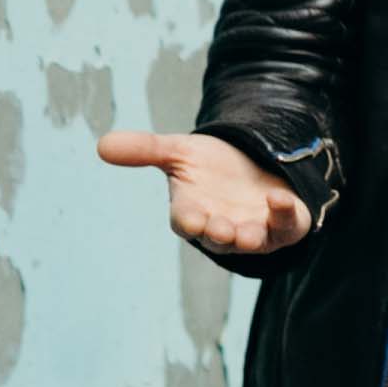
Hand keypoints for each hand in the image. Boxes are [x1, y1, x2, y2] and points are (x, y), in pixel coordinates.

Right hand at [96, 130, 312, 256]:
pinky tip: (278, 198)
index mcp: (194, 213)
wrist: (256, 166)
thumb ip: (144, 150)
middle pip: (218, 237)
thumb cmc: (212, 167)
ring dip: (250, 238)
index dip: (189, 221)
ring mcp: (254, 229)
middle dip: (220, 234)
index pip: (187, 222)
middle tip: (221, 229)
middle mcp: (223, 227)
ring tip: (248, 233)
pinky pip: (286, 227)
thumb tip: (101, 145)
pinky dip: (283, 215)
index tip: (189, 218)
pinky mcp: (284, 225)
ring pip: (252, 241)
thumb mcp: (179, 152)